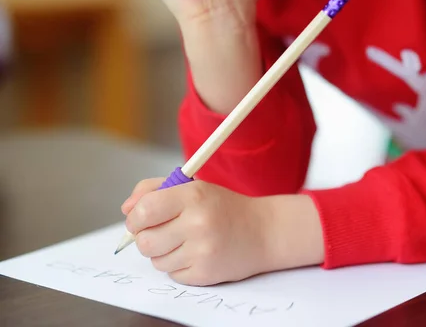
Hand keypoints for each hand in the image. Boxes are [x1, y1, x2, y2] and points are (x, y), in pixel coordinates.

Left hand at [122, 178, 270, 285]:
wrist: (263, 231)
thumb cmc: (224, 208)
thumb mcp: (193, 187)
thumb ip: (154, 190)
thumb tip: (126, 209)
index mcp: (193, 196)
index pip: (144, 210)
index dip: (135, 218)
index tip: (139, 220)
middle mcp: (198, 223)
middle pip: (144, 241)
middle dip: (146, 238)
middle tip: (161, 232)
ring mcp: (202, 251)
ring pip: (156, 260)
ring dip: (163, 253)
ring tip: (185, 242)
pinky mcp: (205, 273)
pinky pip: (172, 274)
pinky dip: (179, 266)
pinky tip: (196, 254)